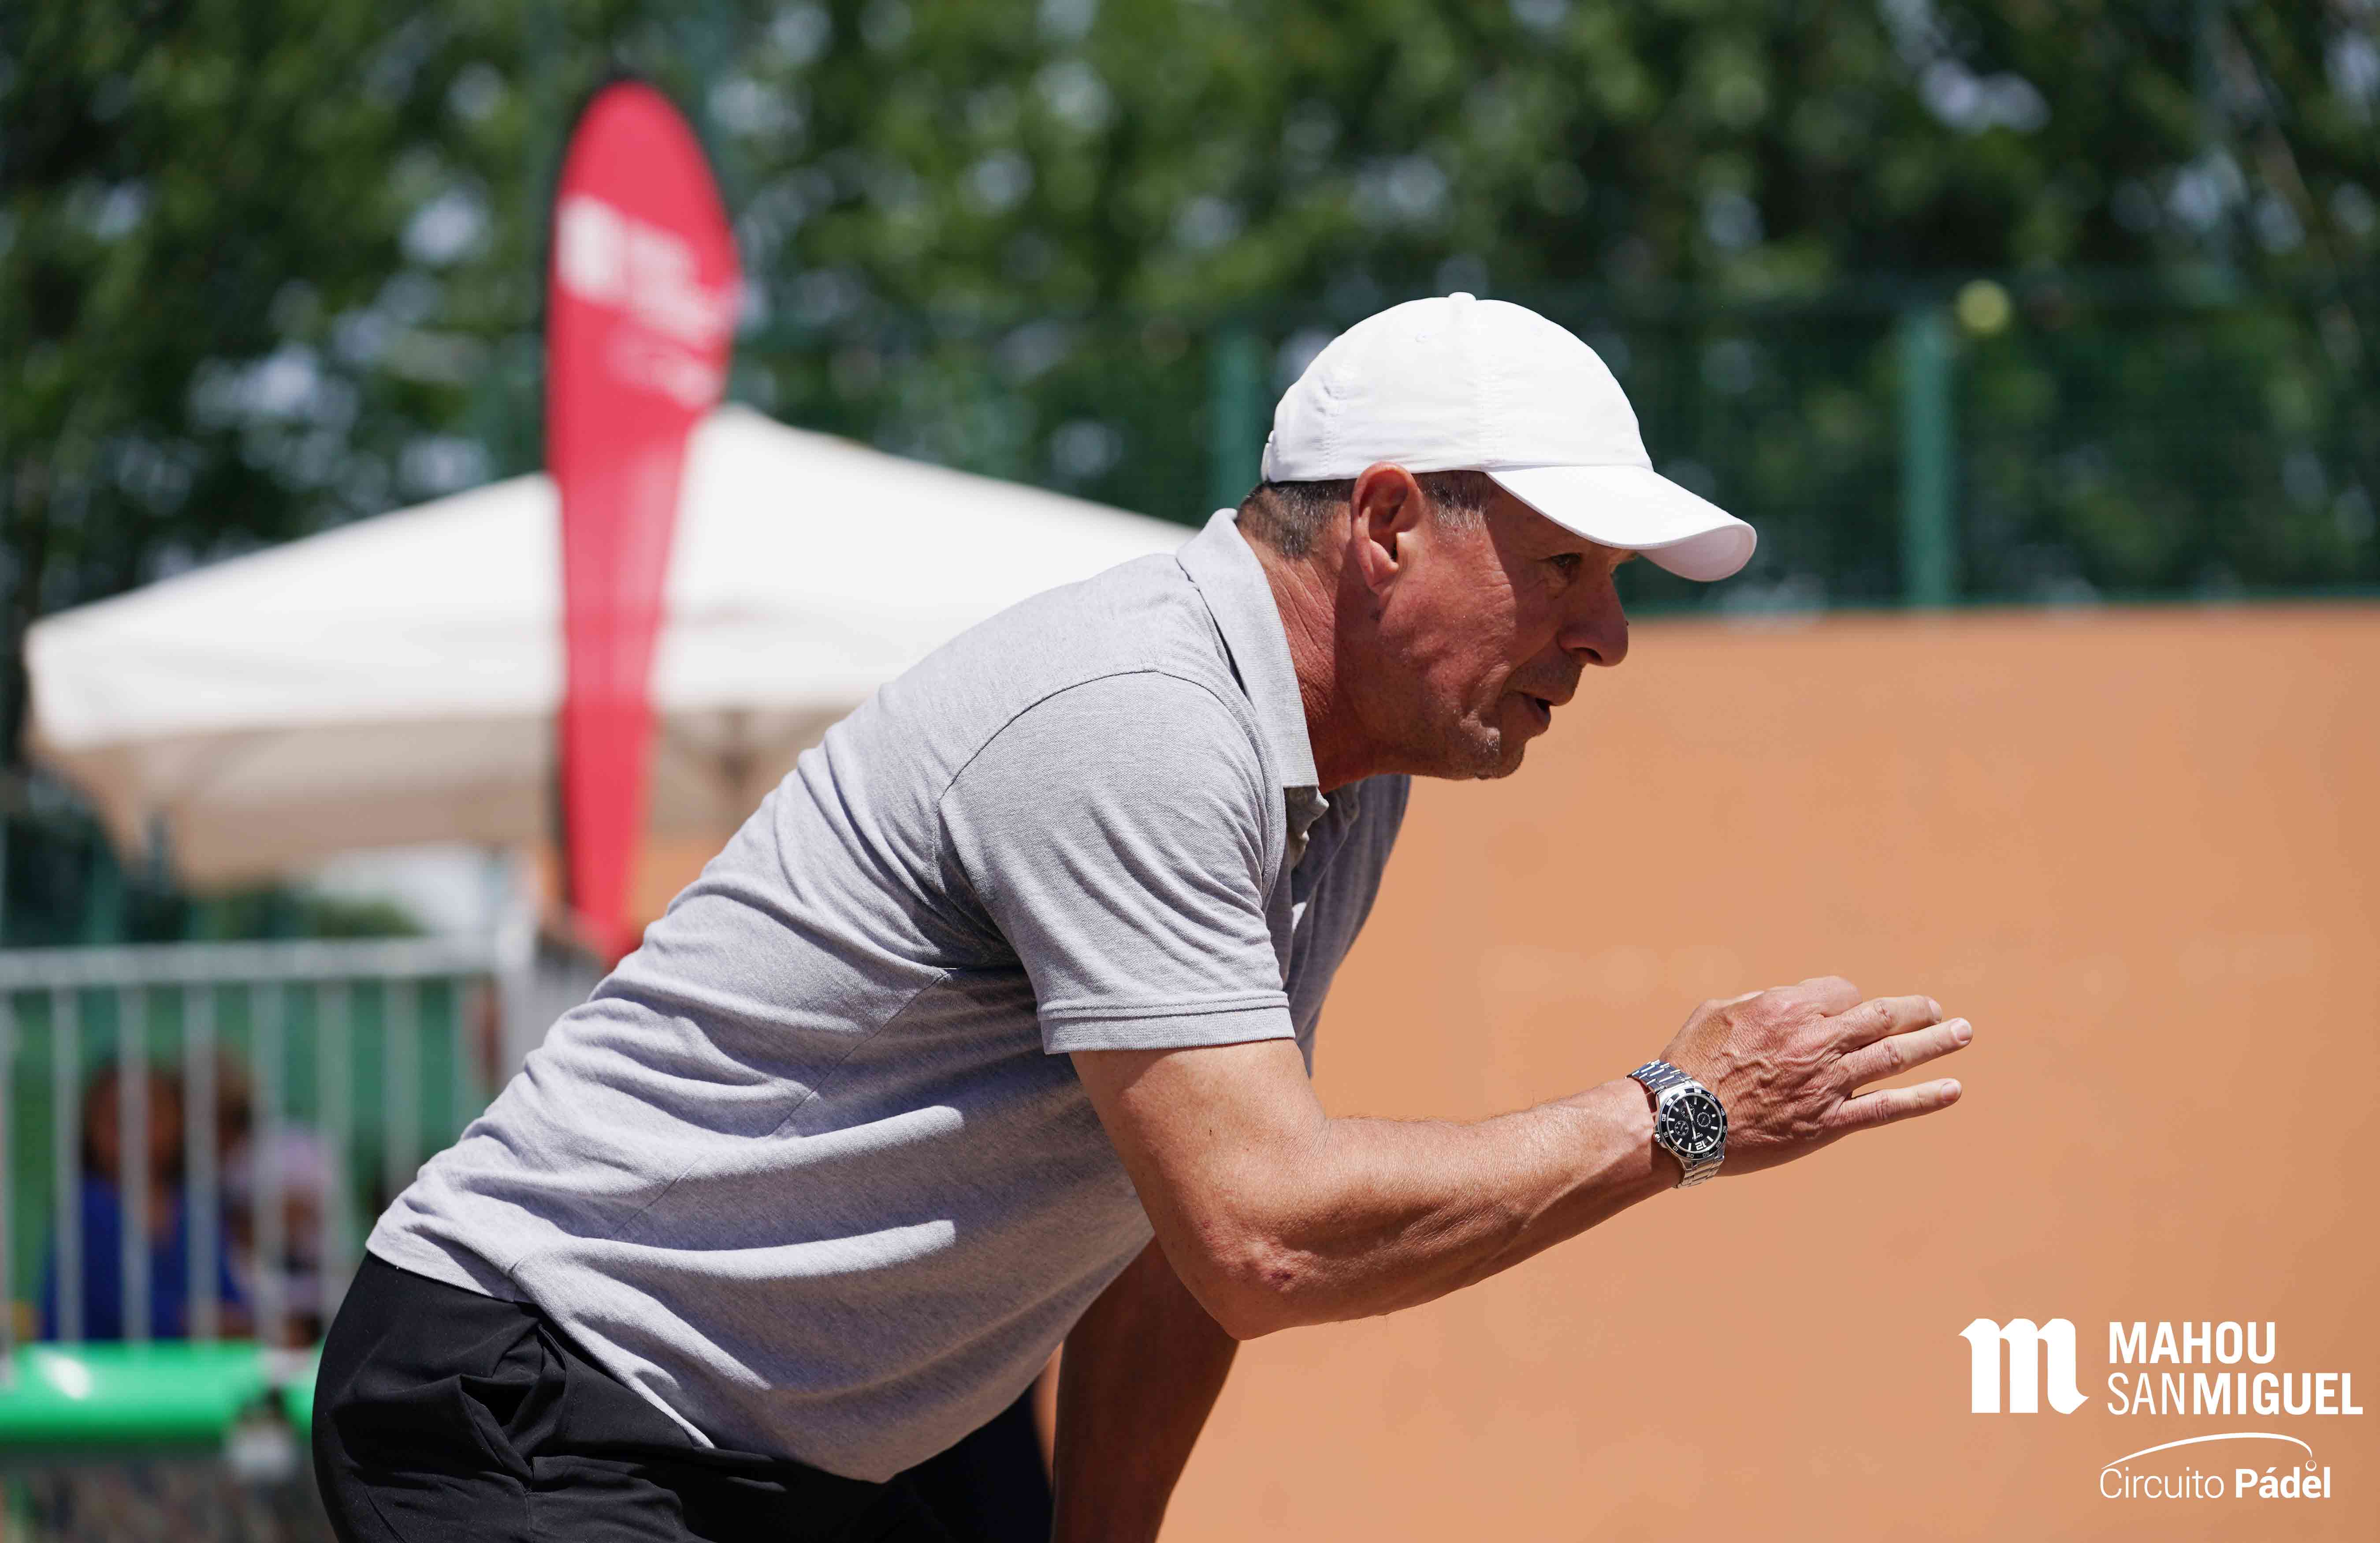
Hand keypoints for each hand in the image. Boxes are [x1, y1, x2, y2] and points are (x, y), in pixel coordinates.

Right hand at [1657, 976, 1969, 1176]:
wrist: (1679, 1121)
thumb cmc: (1688, 1063)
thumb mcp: (1718, 1013)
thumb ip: (1759, 1002)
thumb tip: (1786, 1000)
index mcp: (1787, 1007)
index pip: (1841, 991)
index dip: (1848, 998)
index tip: (1846, 1010)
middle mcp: (1815, 1040)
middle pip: (1879, 1016)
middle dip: (1914, 1010)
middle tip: (1936, 1011)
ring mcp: (1826, 1083)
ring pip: (1893, 1056)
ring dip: (1934, 1042)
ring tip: (1963, 1033)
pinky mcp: (1827, 1123)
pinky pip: (1885, 1108)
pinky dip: (1923, 1099)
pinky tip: (1953, 1089)